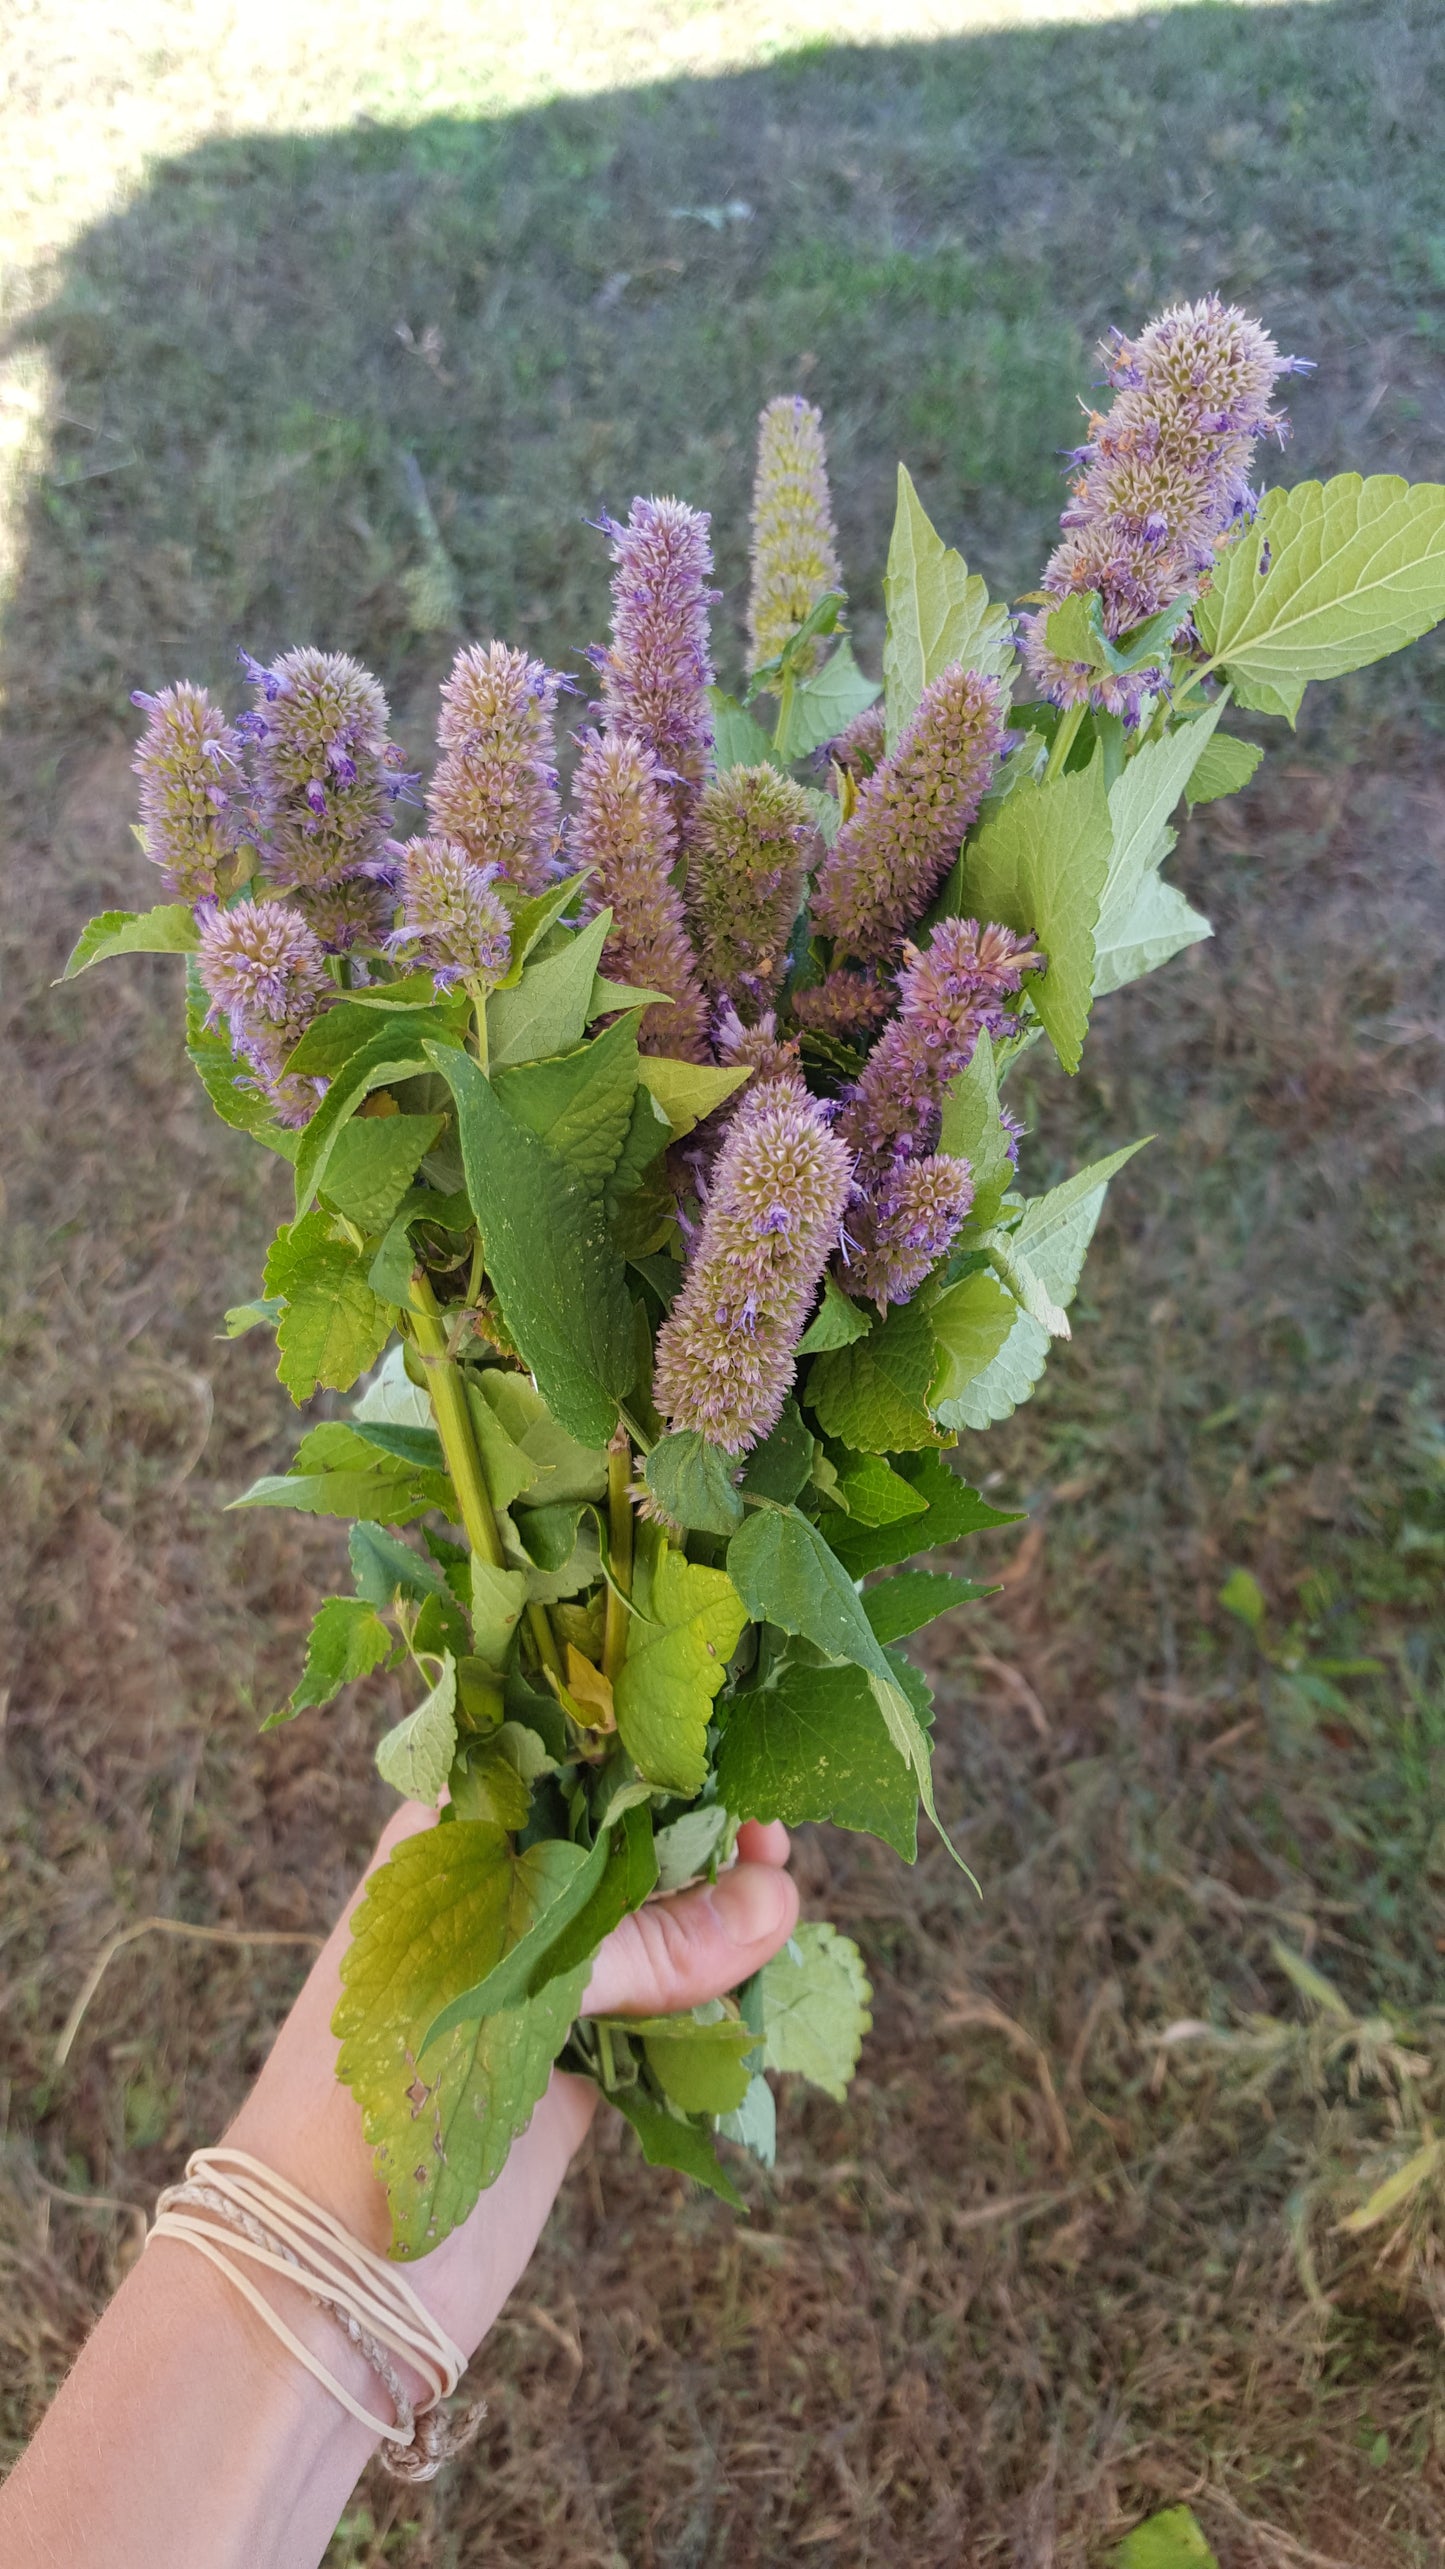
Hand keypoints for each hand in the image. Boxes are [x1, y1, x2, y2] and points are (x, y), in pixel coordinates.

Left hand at [225, 1803, 798, 2367]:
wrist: (323, 2287)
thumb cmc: (376, 2098)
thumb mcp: (513, 1988)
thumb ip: (644, 1941)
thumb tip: (778, 1900)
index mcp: (446, 1846)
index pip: (558, 1765)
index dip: (645, 1756)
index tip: (731, 1754)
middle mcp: (492, 1903)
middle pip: (618, 1844)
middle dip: (697, 1837)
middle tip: (775, 1840)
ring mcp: (533, 1988)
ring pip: (647, 1930)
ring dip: (716, 1921)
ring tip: (783, 1908)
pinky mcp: (570, 2068)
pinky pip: (659, 2016)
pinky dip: (710, 2003)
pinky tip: (761, 1984)